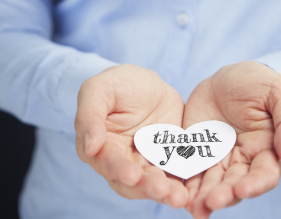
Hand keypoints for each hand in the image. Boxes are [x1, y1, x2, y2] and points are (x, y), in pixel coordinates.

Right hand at [74, 64, 187, 207]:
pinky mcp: (168, 162)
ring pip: (153, 183)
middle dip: (146, 187)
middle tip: (162, 190)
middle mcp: (122, 161)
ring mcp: (147, 163)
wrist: (151, 85)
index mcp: (102, 146)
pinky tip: (191, 192)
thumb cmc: (119, 84)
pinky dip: (182, 184)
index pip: (107, 162)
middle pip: (131, 181)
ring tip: (179, 197)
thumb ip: (89, 116)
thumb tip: (89, 148)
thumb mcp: (99, 89)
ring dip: (165, 192)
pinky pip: (175, 175)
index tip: (132, 174)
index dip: (118, 169)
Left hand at [183, 61, 280, 218]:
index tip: (242, 189)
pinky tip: (178, 194)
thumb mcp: (280, 93)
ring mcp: (217, 157)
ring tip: (193, 208)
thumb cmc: (258, 82)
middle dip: (224, 195)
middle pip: (235, 184)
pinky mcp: (196, 151)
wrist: (226, 76)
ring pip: (211, 183)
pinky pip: (190, 169)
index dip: (255, 184)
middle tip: (211, 202)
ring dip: (203, 197)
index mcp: (266, 149)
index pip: (265, 174)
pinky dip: (185, 183)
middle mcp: (242, 159)